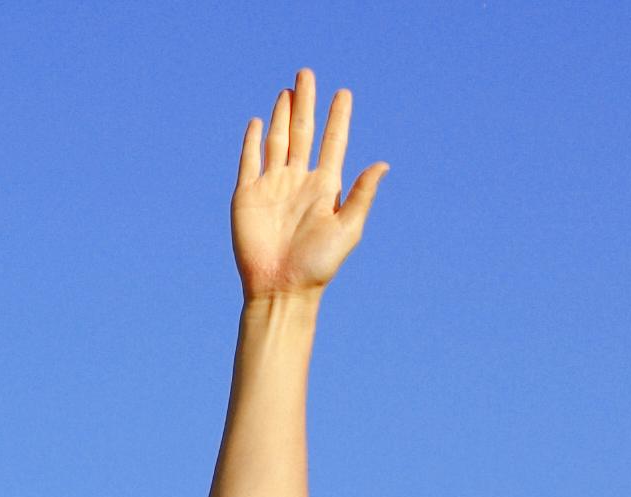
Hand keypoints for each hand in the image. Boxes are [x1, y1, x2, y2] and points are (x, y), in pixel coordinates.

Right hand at [232, 69, 386, 299]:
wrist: (280, 289)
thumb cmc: (318, 266)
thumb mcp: (348, 229)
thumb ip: (362, 195)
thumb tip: (383, 164)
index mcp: (325, 187)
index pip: (332, 142)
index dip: (337, 118)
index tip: (344, 94)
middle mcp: (298, 181)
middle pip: (303, 132)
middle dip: (306, 103)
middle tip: (308, 73)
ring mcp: (272, 186)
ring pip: (278, 141)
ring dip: (283, 115)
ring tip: (288, 90)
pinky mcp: (247, 196)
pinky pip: (249, 161)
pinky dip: (253, 141)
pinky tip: (259, 122)